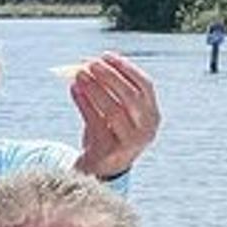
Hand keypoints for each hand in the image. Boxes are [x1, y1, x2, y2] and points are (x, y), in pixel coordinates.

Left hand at [69, 53, 159, 178]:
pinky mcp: (109, 151)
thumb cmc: (107, 134)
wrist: (98, 170)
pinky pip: (95, 122)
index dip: (126, 68)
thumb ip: (108, 90)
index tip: (107, 55)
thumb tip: (88, 63)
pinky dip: (84, 103)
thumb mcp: (114, 113)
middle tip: (90, 63)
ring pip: (113, 110)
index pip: (145, 86)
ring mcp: (129, 143)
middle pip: (130, 97)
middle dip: (109, 77)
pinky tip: (73, 90)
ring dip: (95, 89)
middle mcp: (146, 129)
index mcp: (153, 115)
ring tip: (79, 74)